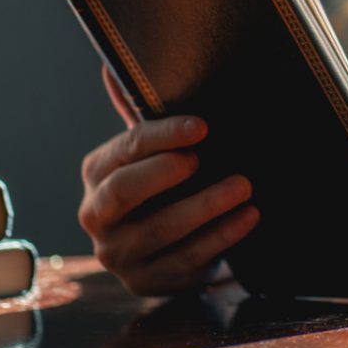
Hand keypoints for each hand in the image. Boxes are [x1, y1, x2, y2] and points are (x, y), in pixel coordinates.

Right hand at [77, 66, 259, 295]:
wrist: (166, 244)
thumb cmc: (163, 183)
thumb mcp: (151, 151)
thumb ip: (138, 112)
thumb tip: (113, 66)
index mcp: (97, 174)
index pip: (124, 151)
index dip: (163, 136)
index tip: (202, 127)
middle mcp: (97, 216)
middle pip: (124, 192)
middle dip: (166, 173)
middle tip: (205, 159)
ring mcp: (120, 255)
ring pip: (161, 230)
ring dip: (206, 206)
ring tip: (244, 187)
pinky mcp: (148, 282)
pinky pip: (187, 260)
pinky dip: (222, 237)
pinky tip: (250, 216)